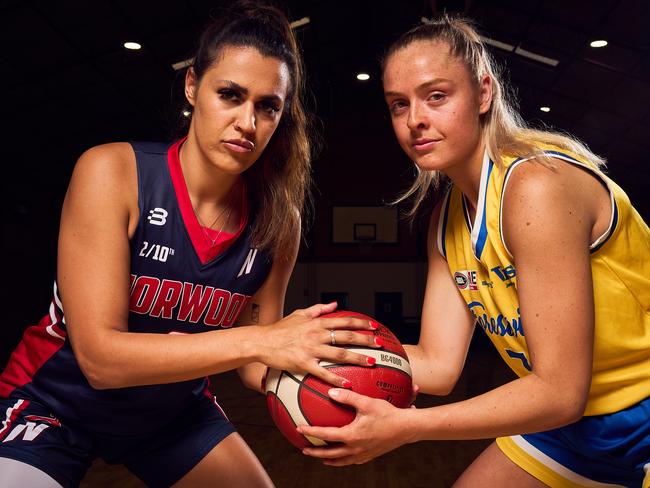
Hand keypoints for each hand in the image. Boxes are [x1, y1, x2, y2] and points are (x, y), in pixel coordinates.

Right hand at [256, 303, 381, 386]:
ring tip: (371, 363)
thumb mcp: (299, 314)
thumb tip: (335, 304)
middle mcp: (317, 334)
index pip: (344, 321)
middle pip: (347, 336)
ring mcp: (311, 349)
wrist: (262, 341)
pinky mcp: (304, 363)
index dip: (361, 324)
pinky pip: (323, 372)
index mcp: (317, 323)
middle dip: (366, 340)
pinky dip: (336, 378)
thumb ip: (318, 309)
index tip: (374, 327)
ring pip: (340, 353)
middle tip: (380, 345)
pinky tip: (348, 383)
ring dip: (358, 358)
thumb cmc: (280, 329)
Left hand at [298, 388, 415, 465]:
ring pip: (341, 460)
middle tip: (304, 449)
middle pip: (329, 454)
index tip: (300, 428)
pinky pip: (352, 461)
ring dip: (328, 459)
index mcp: (351, 436)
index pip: (326, 435)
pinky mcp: (370, 455)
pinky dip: (343, 460)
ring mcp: (363, 454)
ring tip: (321, 457)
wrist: (406, 428)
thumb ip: (348, 398)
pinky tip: (343, 456)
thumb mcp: (367, 403)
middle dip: (315, 452)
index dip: (311, 432)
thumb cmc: (388, 414)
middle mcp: (355, 448)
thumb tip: (332, 392)